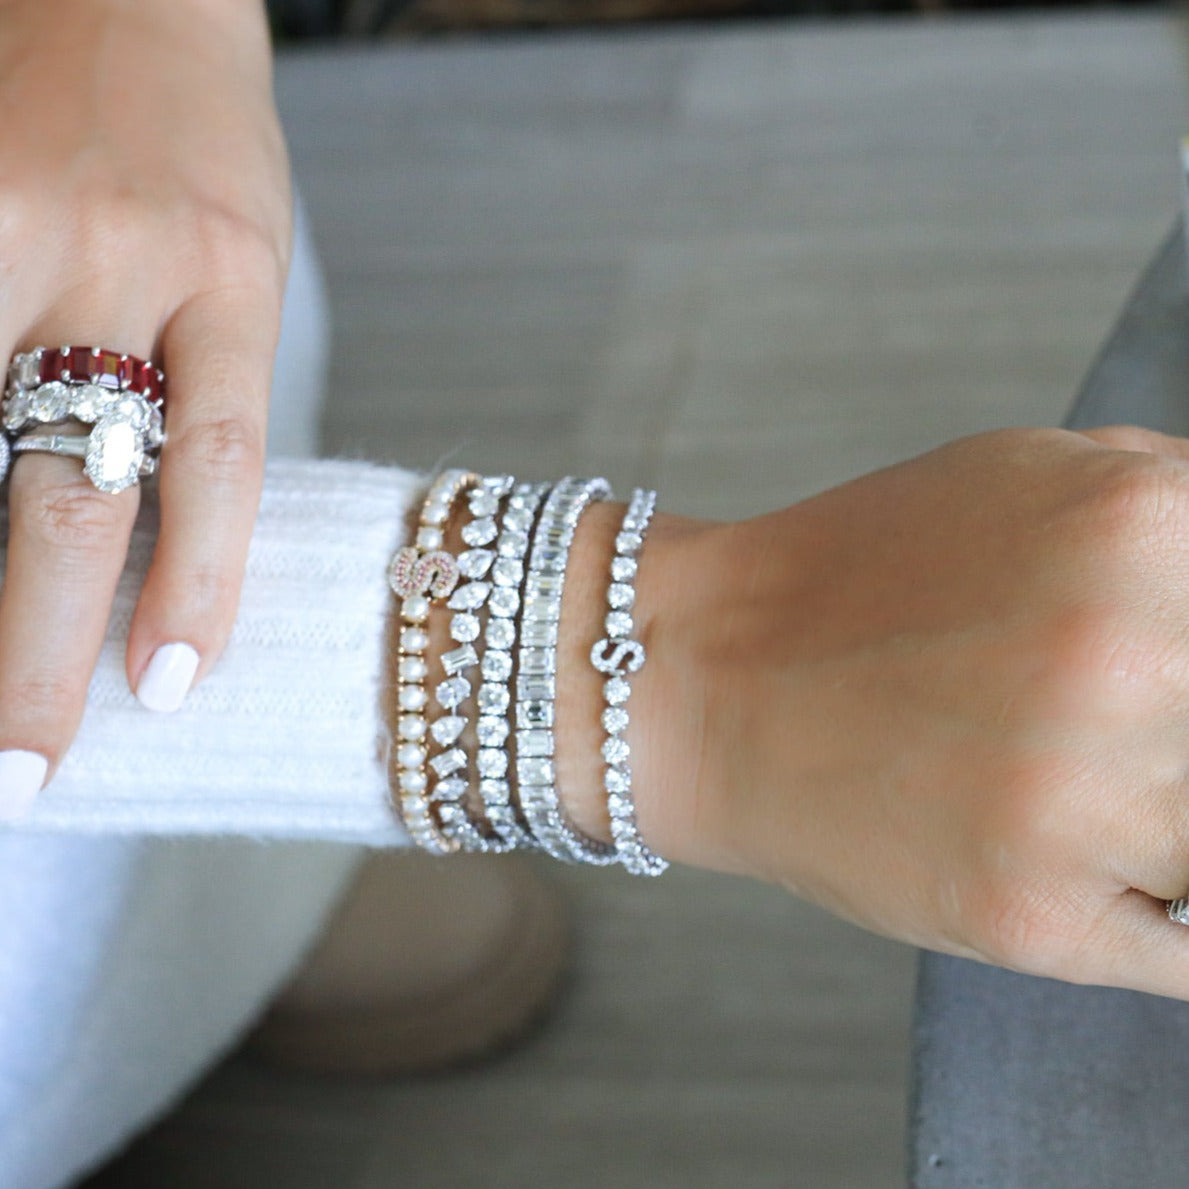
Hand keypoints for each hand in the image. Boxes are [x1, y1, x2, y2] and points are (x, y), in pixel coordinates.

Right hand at [0, 0, 288, 811]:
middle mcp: (121, 265)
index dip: (195, 592)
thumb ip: (206, 381)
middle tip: (21, 773)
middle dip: (36, 651)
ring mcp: (13, 229)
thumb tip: (153, 534)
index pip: (216, 470)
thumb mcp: (241, 256)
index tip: (168, 697)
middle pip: (74, 494)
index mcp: (232, 286)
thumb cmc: (197, 141)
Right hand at [613, 426, 1188, 999]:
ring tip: (1083, 781)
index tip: (1183, 693)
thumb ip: (1181, 512)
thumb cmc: (863, 579)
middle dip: (1186, 733)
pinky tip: (1098, 859)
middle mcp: (1132, 660)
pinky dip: (1167, 910)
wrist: (708, 676)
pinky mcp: (1035, 918)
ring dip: (1174, 824)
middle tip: (1122, 728)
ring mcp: (1086, 802)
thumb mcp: (1037, 474)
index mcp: (1146, 528)